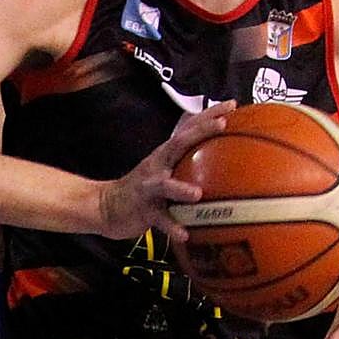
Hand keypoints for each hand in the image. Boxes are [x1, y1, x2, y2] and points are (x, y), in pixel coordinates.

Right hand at [96, 101, 234, 241]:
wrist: (106, 206)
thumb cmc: (144, 188)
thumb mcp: (163, 168)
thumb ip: (185, 158)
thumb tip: (217, 149)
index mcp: (166, 154)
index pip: (189, 127)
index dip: (209, 114)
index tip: (232, 104)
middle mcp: (158, 165)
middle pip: (179, 143)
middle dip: (201, 132)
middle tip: (222, 124)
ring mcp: (149, 187)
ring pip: (165, 185)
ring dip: (181, 188)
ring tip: (197, 194)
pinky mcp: (144, 210)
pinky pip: (160, 219)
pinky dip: (172, 226)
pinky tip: (184, 234)